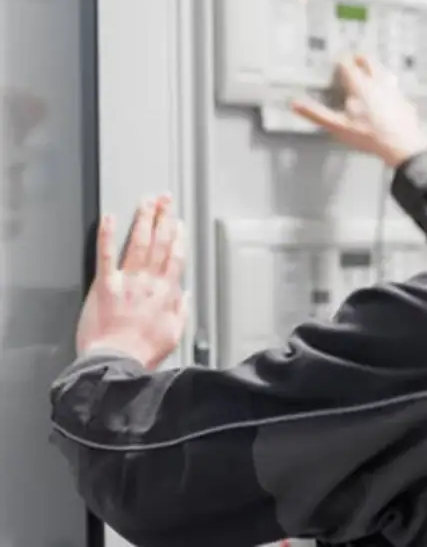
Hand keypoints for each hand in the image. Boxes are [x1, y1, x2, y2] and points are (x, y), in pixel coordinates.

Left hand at [76, 195, 187, 368]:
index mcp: (167, 293)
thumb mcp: (174, 334)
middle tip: (164, 201)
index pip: (175, 257)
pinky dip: (107, 235)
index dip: (177, 237)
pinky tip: (109, 218)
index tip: (178, 223)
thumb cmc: (143, 352)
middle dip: (163, 219)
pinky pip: (106, 255)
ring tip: (146, 203)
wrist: (117, 362)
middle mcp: (149, 282)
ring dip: (143, 220)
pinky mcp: (105, 286)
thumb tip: (185, 295)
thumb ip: (180, 311)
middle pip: (159, 243)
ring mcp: (127, 282)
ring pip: (138, 244)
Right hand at [290, 55, 426, 167]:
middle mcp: (377, 82)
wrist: (402, 145)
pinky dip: (387, 84)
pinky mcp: (404, 99)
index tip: (336, 64)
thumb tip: (294, 104)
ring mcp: (393, 89)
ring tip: (368, 73)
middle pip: (368, 60)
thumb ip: (316, 114)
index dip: (340, 61)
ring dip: (374, 68)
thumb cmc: (368, 136)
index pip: (347, 63)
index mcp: (359, 85)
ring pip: (382, 70)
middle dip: (358, 58)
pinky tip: (386, 93)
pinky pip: (395, 85)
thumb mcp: (338, 127)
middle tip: (352, 61)